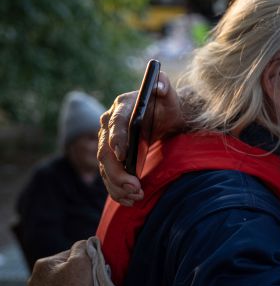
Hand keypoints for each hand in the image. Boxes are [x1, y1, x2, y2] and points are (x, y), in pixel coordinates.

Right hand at [98, 72, 184, 204]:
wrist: (164, 117)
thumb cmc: (167, 105)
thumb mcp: (169, 94)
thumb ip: (165, 86)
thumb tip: (160, 86)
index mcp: (121, 106)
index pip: (114, 123)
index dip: (117, 139)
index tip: (124, 156)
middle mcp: (108, 124)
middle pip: (105, 151)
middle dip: (118, 172)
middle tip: (135, 186)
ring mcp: (108, 142)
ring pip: (105, 167)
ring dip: (117, 185)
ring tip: (136, 196)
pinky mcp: (112, 157)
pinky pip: (109, 176)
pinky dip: (117, 190)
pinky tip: (130, 199)